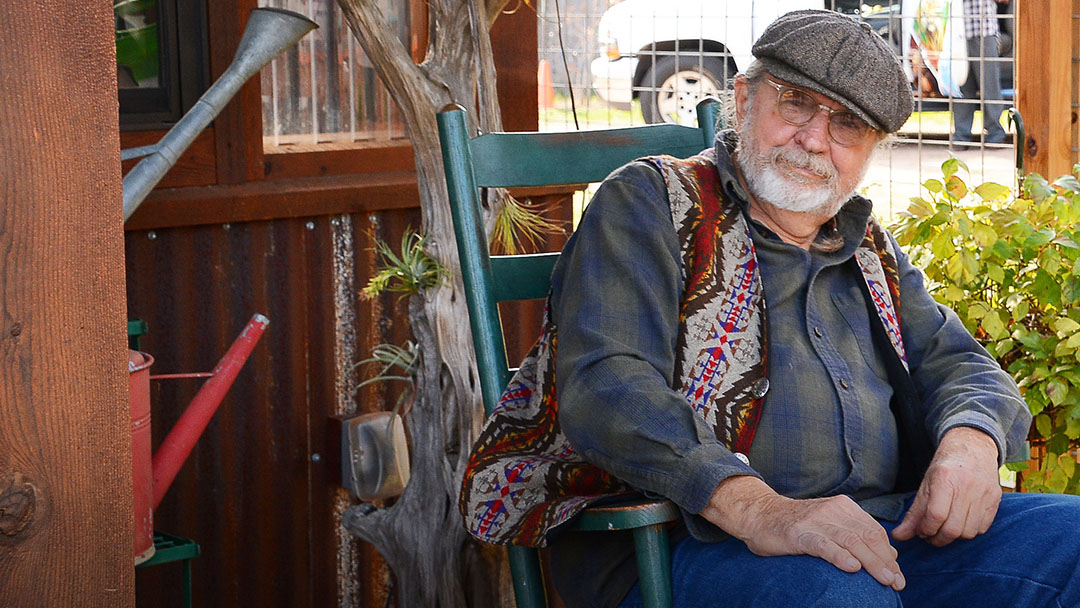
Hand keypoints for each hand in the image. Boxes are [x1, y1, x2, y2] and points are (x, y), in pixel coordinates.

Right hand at [701, 476, 904, 590]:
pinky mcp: (799, 533)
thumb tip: (889, 553)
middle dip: (885, 562)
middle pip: (867, 537)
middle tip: (896, 583)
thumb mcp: (830, 524)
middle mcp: (832, 510)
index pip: (874, 531)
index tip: (898, 576)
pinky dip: (840, 556)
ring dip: (871, 562)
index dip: (889, 555)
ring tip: (884, 579)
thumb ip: (857, 534)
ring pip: (851, 541)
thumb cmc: (796, 524)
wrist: (759, 515)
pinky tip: (852, 568)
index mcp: (843, 507)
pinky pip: (824, 545)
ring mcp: (815, 520)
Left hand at [892, 426, 1000, 546]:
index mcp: (945, 478)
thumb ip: (913, 513)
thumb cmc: (945, 467)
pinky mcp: (995, 499)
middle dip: (938, 539)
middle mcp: (967, 485)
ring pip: (968, 532)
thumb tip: (899, 536)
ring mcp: (984, 493)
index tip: (920, 532)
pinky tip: (960, 522)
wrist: (972, 447)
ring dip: (954, 537)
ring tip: (944, 528)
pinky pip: (982, 528)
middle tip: (930, 535)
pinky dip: (969, 531)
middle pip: (953, 528)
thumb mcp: (925, 485)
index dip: (926, 529)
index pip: (935, 515)